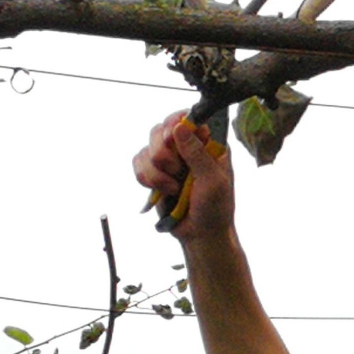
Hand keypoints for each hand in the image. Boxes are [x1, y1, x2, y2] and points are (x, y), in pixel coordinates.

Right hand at [133, 111, 234, 242]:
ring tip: (174, 189)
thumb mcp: (213, 181)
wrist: (200, 235)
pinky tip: (163, 192)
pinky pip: (138, 163)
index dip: (175, 123)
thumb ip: (197, 154)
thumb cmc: (215, 209)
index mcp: (208, 145)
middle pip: (160, 130)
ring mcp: (170, 160)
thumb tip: (179, 127)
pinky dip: (146, 179)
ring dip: (157, 173)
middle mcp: (187, 148)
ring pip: (147, 149)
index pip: (187, 118)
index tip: (172, 137)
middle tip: (178, 172)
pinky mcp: (155, 173)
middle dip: (164, 154)